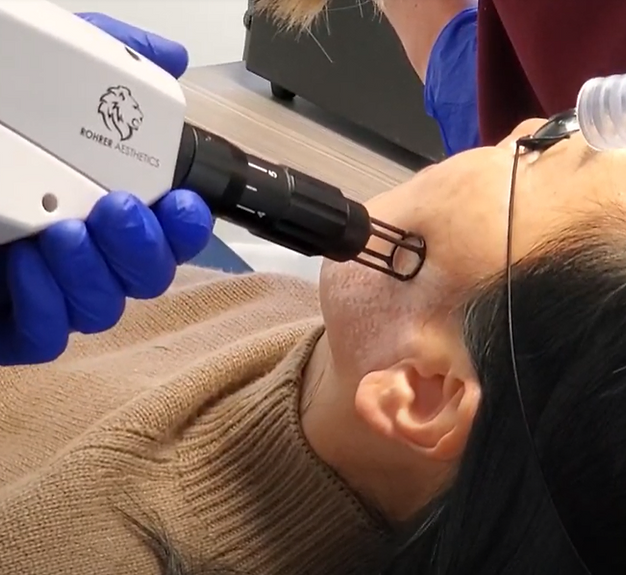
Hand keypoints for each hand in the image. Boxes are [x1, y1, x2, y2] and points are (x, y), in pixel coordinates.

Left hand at [0, 14, 212, 364]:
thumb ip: (109, 55)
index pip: (172, 231)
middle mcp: (89, 248)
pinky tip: (23, 262)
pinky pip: (50, 337)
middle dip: (143, 248)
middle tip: (115, 209)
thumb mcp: (39, 68)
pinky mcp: (14, 321)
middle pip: (150, 276)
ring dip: (93, 273)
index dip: (187, 225)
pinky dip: (47, 305)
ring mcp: (53, 286)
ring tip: (60, 231)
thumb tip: (170, 58)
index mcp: (107, 201)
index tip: (178, 202)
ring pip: (105, 308)